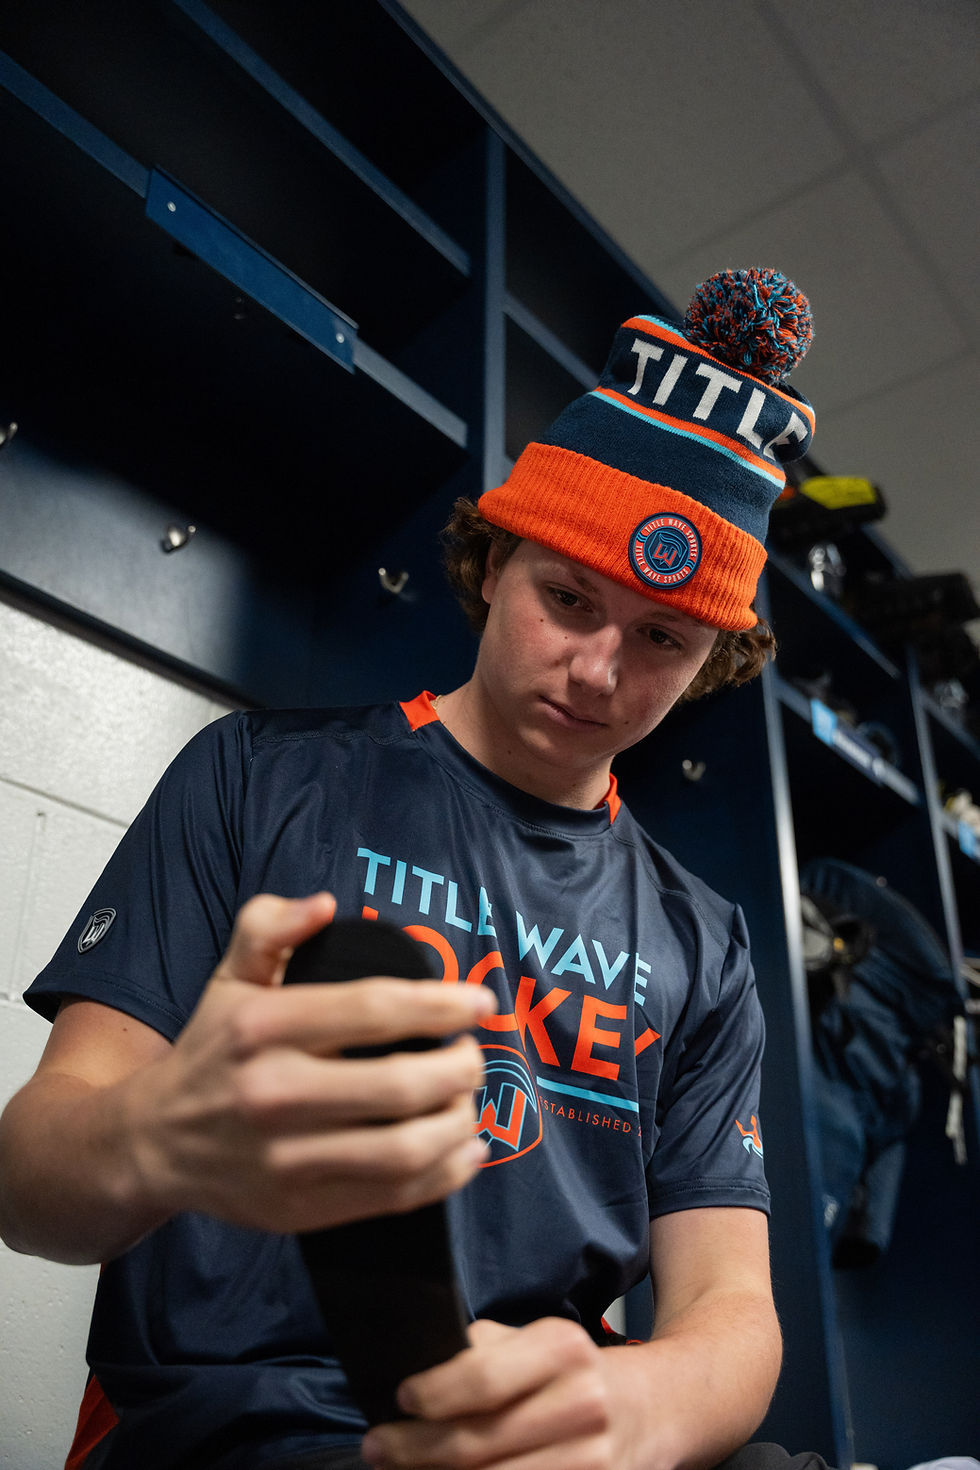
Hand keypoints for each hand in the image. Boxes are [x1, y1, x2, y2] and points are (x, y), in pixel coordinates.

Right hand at [125, 893, 495, 1232]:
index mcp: (261, 1027)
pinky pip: (391, 1198)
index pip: (371, 1009)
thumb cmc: (211, 1050)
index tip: (479, 1002)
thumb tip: (322, 903)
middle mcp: (271, 1093)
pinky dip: (444, 1176)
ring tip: (468, 1100)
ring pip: (402, 1150)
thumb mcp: (229, 978)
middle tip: (473, 1056)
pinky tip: (465, 1151)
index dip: (439, 1004)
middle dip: (458, 1068)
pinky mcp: (298, 1209)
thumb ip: (268, 927)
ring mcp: (285, 1159)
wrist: (152, 1143)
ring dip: (457, 1123)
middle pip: (398, 1086)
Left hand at [361, 1318, 622, 1469]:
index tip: (398, 1400)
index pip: (483, 1378)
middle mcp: (582, 1402)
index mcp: (563, 1348)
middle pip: (479, 1443)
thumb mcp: (537, 1340)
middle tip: (377, 1448)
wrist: (651, 1408)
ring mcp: (592, 1461)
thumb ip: (483, 1348)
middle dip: (414, 1450)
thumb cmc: (572, 1372)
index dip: (433, 1394)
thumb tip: (415, 1367)